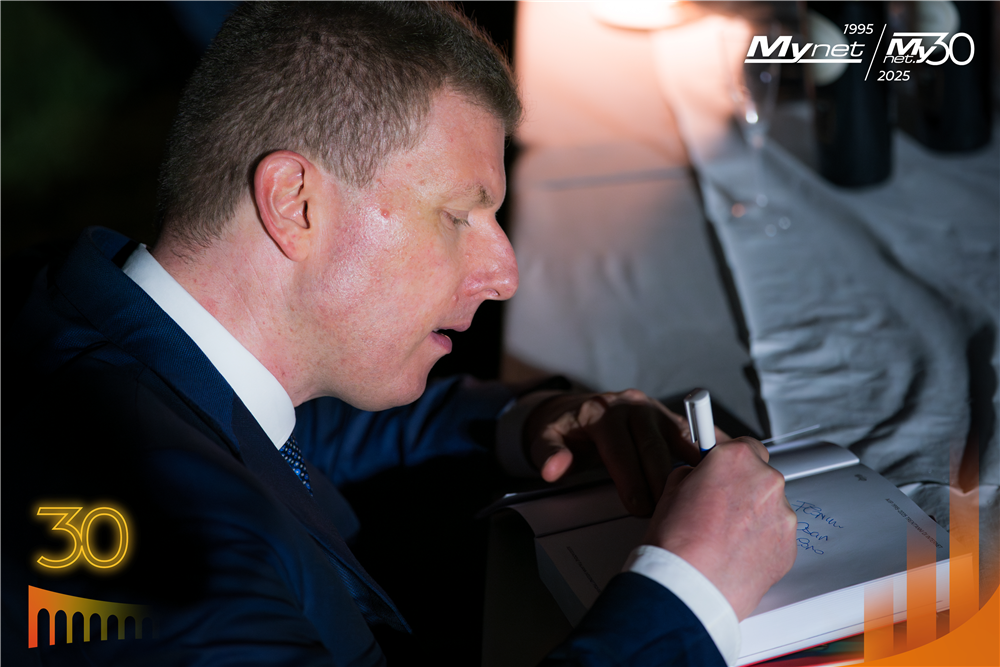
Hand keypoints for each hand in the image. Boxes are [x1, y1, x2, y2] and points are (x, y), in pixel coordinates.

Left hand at [524, 389, 709, 515]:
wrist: (575, 411)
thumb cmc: (564, 431)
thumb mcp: (545, 440)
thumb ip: (548, 455)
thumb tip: (553, 470)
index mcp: (603, 413)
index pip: (621, 449)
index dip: (631, 480)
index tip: (639, 508)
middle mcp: (632, 406)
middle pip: (654, 446)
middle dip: (662, 482)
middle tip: (669, 514)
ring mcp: (655, 410)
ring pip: (680, 439)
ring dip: (692, 468)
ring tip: (704, 498)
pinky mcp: (670, 419)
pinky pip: (694, 434)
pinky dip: (710, 450)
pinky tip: (727, 470)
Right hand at [642, 437, 797, 619]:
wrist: (689, 586)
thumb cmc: (677, 542)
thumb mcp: (671, 490)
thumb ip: (693, 475)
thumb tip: (699, 478)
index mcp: (736, 459)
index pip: (744, 446)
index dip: (730, 462)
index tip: (723, 469)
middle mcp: (765, 481)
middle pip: (760, 476)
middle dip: (742, 489)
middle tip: (717, 509)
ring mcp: (782, 514)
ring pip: (770, 507)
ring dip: (753, 516)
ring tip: (723, 538)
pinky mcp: (789, 546)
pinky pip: (776, 536)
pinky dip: (761, 542)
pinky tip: (735, 553)